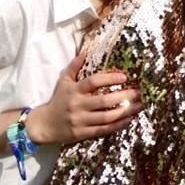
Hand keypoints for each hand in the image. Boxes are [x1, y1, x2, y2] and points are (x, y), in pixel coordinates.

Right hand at [27, 51, 142, 144]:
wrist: (44, 124)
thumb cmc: (58, 100)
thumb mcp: (64, 81)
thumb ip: (74, 66)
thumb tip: (85, 51)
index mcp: (74, 90)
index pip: (93, 82)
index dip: (110, 78)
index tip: (125, 76)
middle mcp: (78, 105)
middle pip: (104, 101)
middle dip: (123, 96)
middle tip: (138, 92)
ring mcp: (81, 120)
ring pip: (106, 117)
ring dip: (125, 112)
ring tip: (139, 106)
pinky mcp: (83, 133)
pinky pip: (103, 130)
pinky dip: (117, 125)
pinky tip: (129, 120)